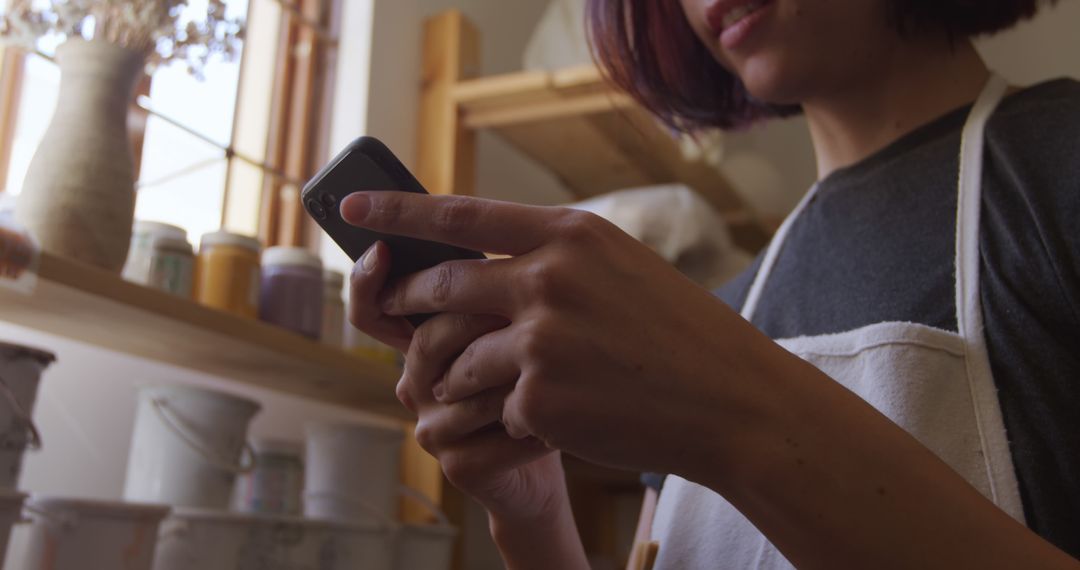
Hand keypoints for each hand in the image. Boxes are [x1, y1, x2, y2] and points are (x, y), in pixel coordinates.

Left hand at [341, 192, 783, 478]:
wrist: (731, 401)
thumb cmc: (681, 334)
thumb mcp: (621, 270)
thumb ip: (554, 260)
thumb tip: (486, 263)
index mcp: (570, 236)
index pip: (461, 214)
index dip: (399, 210)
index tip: (354, 209)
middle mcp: (548, 279)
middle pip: (444, 286)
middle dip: (411, 300)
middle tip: (397, 306)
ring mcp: (540, 340)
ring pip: (457, 358)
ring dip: (456, 375)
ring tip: (479, 386)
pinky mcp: (538, 398)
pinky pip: (495, 406)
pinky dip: (511, 414)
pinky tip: (553, 418)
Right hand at [349, 243, 573, 522]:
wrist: (581, 440)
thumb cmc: (555, 368)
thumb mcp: (526, 314)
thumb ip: (497, 279)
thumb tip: (491, 228)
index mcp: (429, 338)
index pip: (374, 307)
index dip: (369, 280)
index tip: (381, 248)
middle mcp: (419, 382)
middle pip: (423, 340)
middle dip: (475, 319)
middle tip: (515, 309)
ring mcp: (434, 426)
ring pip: (462, 384)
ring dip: (517, 372)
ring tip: (559, 365)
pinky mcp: (461, 466)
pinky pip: (493, 431)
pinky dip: (536, 420)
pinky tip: (563, 417)